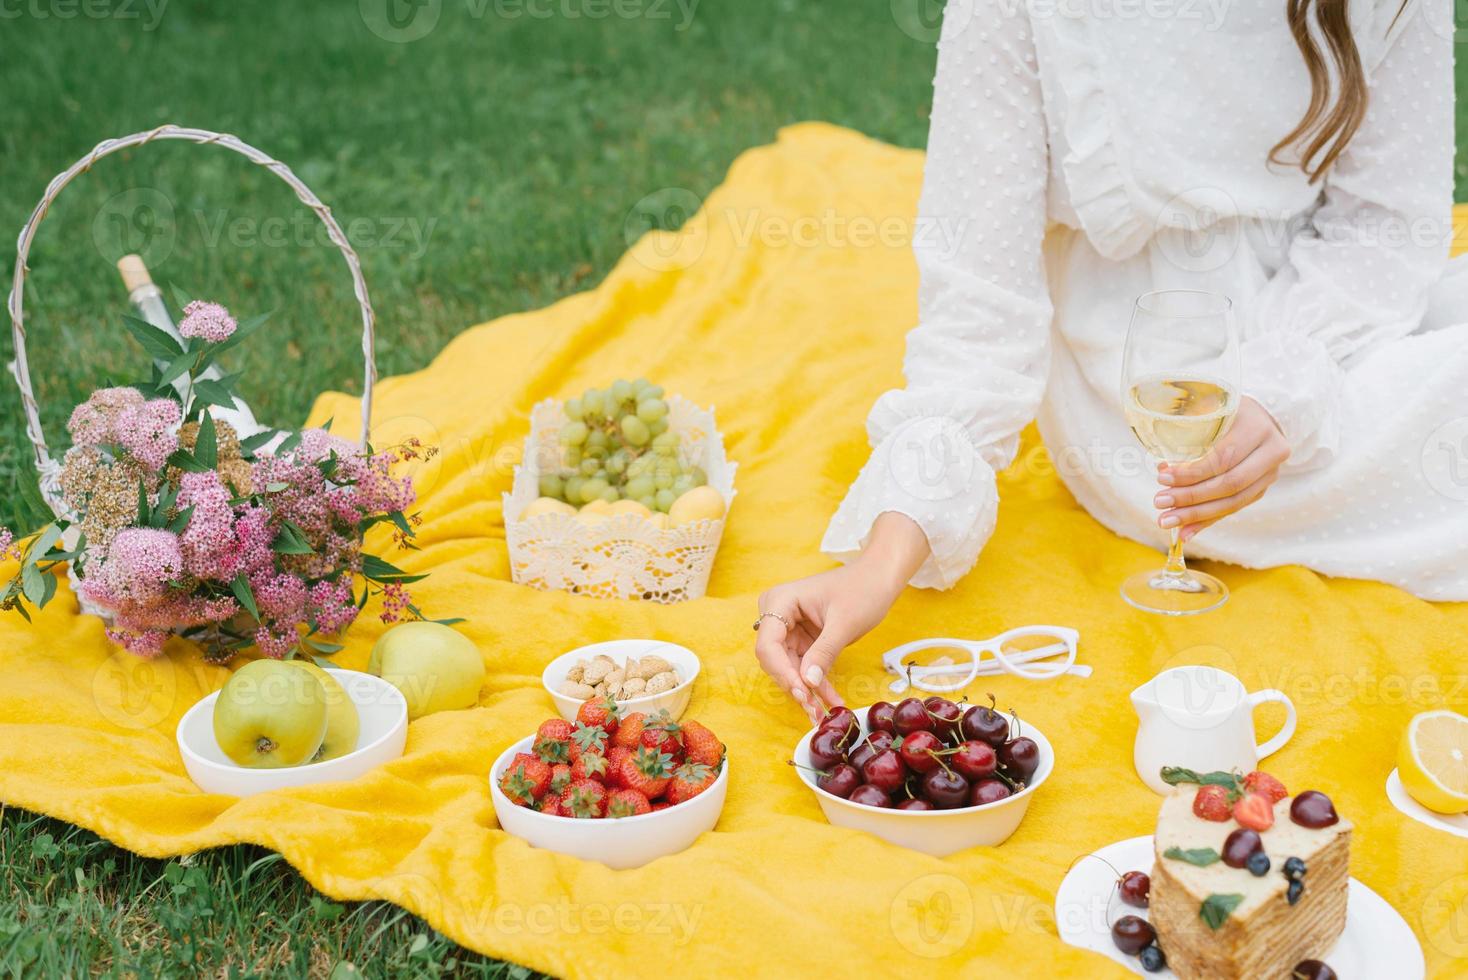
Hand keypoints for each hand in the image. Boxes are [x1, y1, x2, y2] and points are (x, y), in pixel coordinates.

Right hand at [754, 513, 928, 721]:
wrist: (879, 578)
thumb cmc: (863, 589)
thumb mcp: (844, 623)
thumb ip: (824, 652)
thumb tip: (808, 683)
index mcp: (780, 601)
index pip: (768, 645)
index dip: (783, 672)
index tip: (803, 693)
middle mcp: (778, 614)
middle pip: (775, 659)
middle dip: (794, 685)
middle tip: (813, 709)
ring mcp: (789, 627)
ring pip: (789, 667)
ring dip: (806, 690)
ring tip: (822, 712)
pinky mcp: (802, 639)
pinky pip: (804, 666)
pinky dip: (817, 683)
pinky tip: (831, 700)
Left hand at [1155, 396, 1288, 541]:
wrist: (1256, 415)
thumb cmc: (1223, 408)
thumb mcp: (1208, 405)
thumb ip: (1188, 426)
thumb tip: (1162, 465)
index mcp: (1258, 426)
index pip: (1223, 457)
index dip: (1193, 471)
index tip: (1162, 477)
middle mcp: (1272, 451)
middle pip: (1230, 483)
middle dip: (1192, 496)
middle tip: (1159, 502)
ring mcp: (1269, 473)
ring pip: (1233, 502)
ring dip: (1196, 515)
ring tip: (1166, 520)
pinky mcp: (1261, 489)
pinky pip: (1232, 509)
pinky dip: (1207, 522)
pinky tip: (1184, 532)